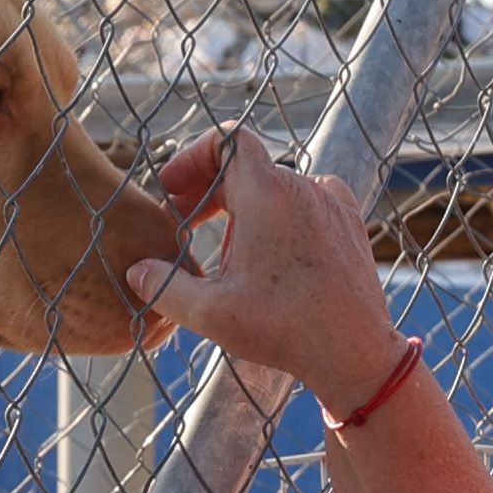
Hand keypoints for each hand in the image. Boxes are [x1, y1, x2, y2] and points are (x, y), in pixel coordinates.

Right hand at [128, 126, 405, 399]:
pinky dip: (279, 218)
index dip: (192, 157)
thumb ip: (164, 286)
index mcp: (268, 193)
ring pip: (273, 188)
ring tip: (226, 254)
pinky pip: (304, 203)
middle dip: (208, 192)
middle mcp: (304, 187)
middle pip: (245, 168)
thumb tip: (137, 271)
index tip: (174, 191)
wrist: (355, 352)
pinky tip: (269, 256)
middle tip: (184, 226)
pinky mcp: (349, 222)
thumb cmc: (287, 329)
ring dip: (243, 209)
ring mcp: (332, 202)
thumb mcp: (211, 312)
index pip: (226, 140)